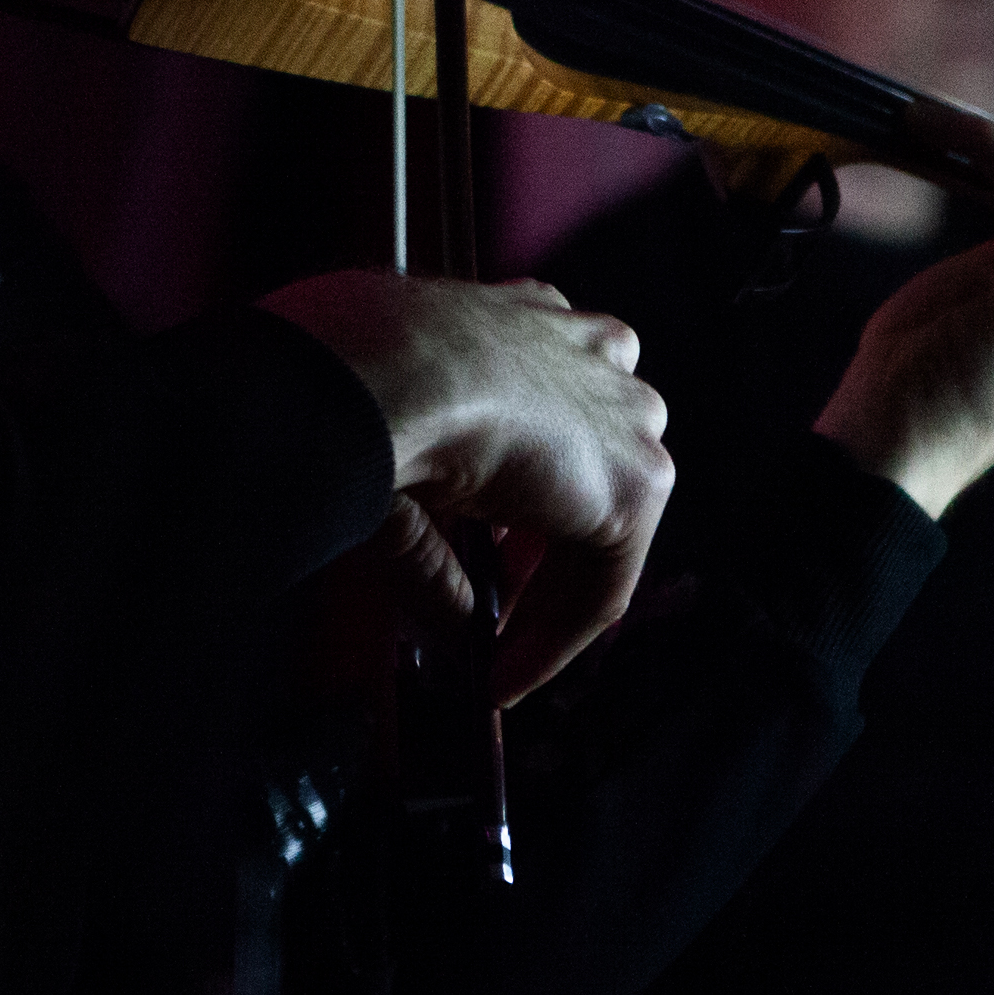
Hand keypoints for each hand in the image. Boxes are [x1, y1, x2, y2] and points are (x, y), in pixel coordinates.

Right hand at [259, 270, 673, 705]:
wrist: (383, 370)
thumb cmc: (358, 378)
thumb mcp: (392, 448)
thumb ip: (431, 536)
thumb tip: (450, 623)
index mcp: (528, 320)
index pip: (546, 404)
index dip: (513, 487)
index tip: (481, 543)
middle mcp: (588, 355)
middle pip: (583, 466)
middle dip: (536, 546)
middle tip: (486, 606)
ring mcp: (622, 417)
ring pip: (597, 530)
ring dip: (546, 599)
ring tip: (491, 658)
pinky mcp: (635, 485)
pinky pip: (602, 587)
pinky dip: (553, 640)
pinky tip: (504, 674)